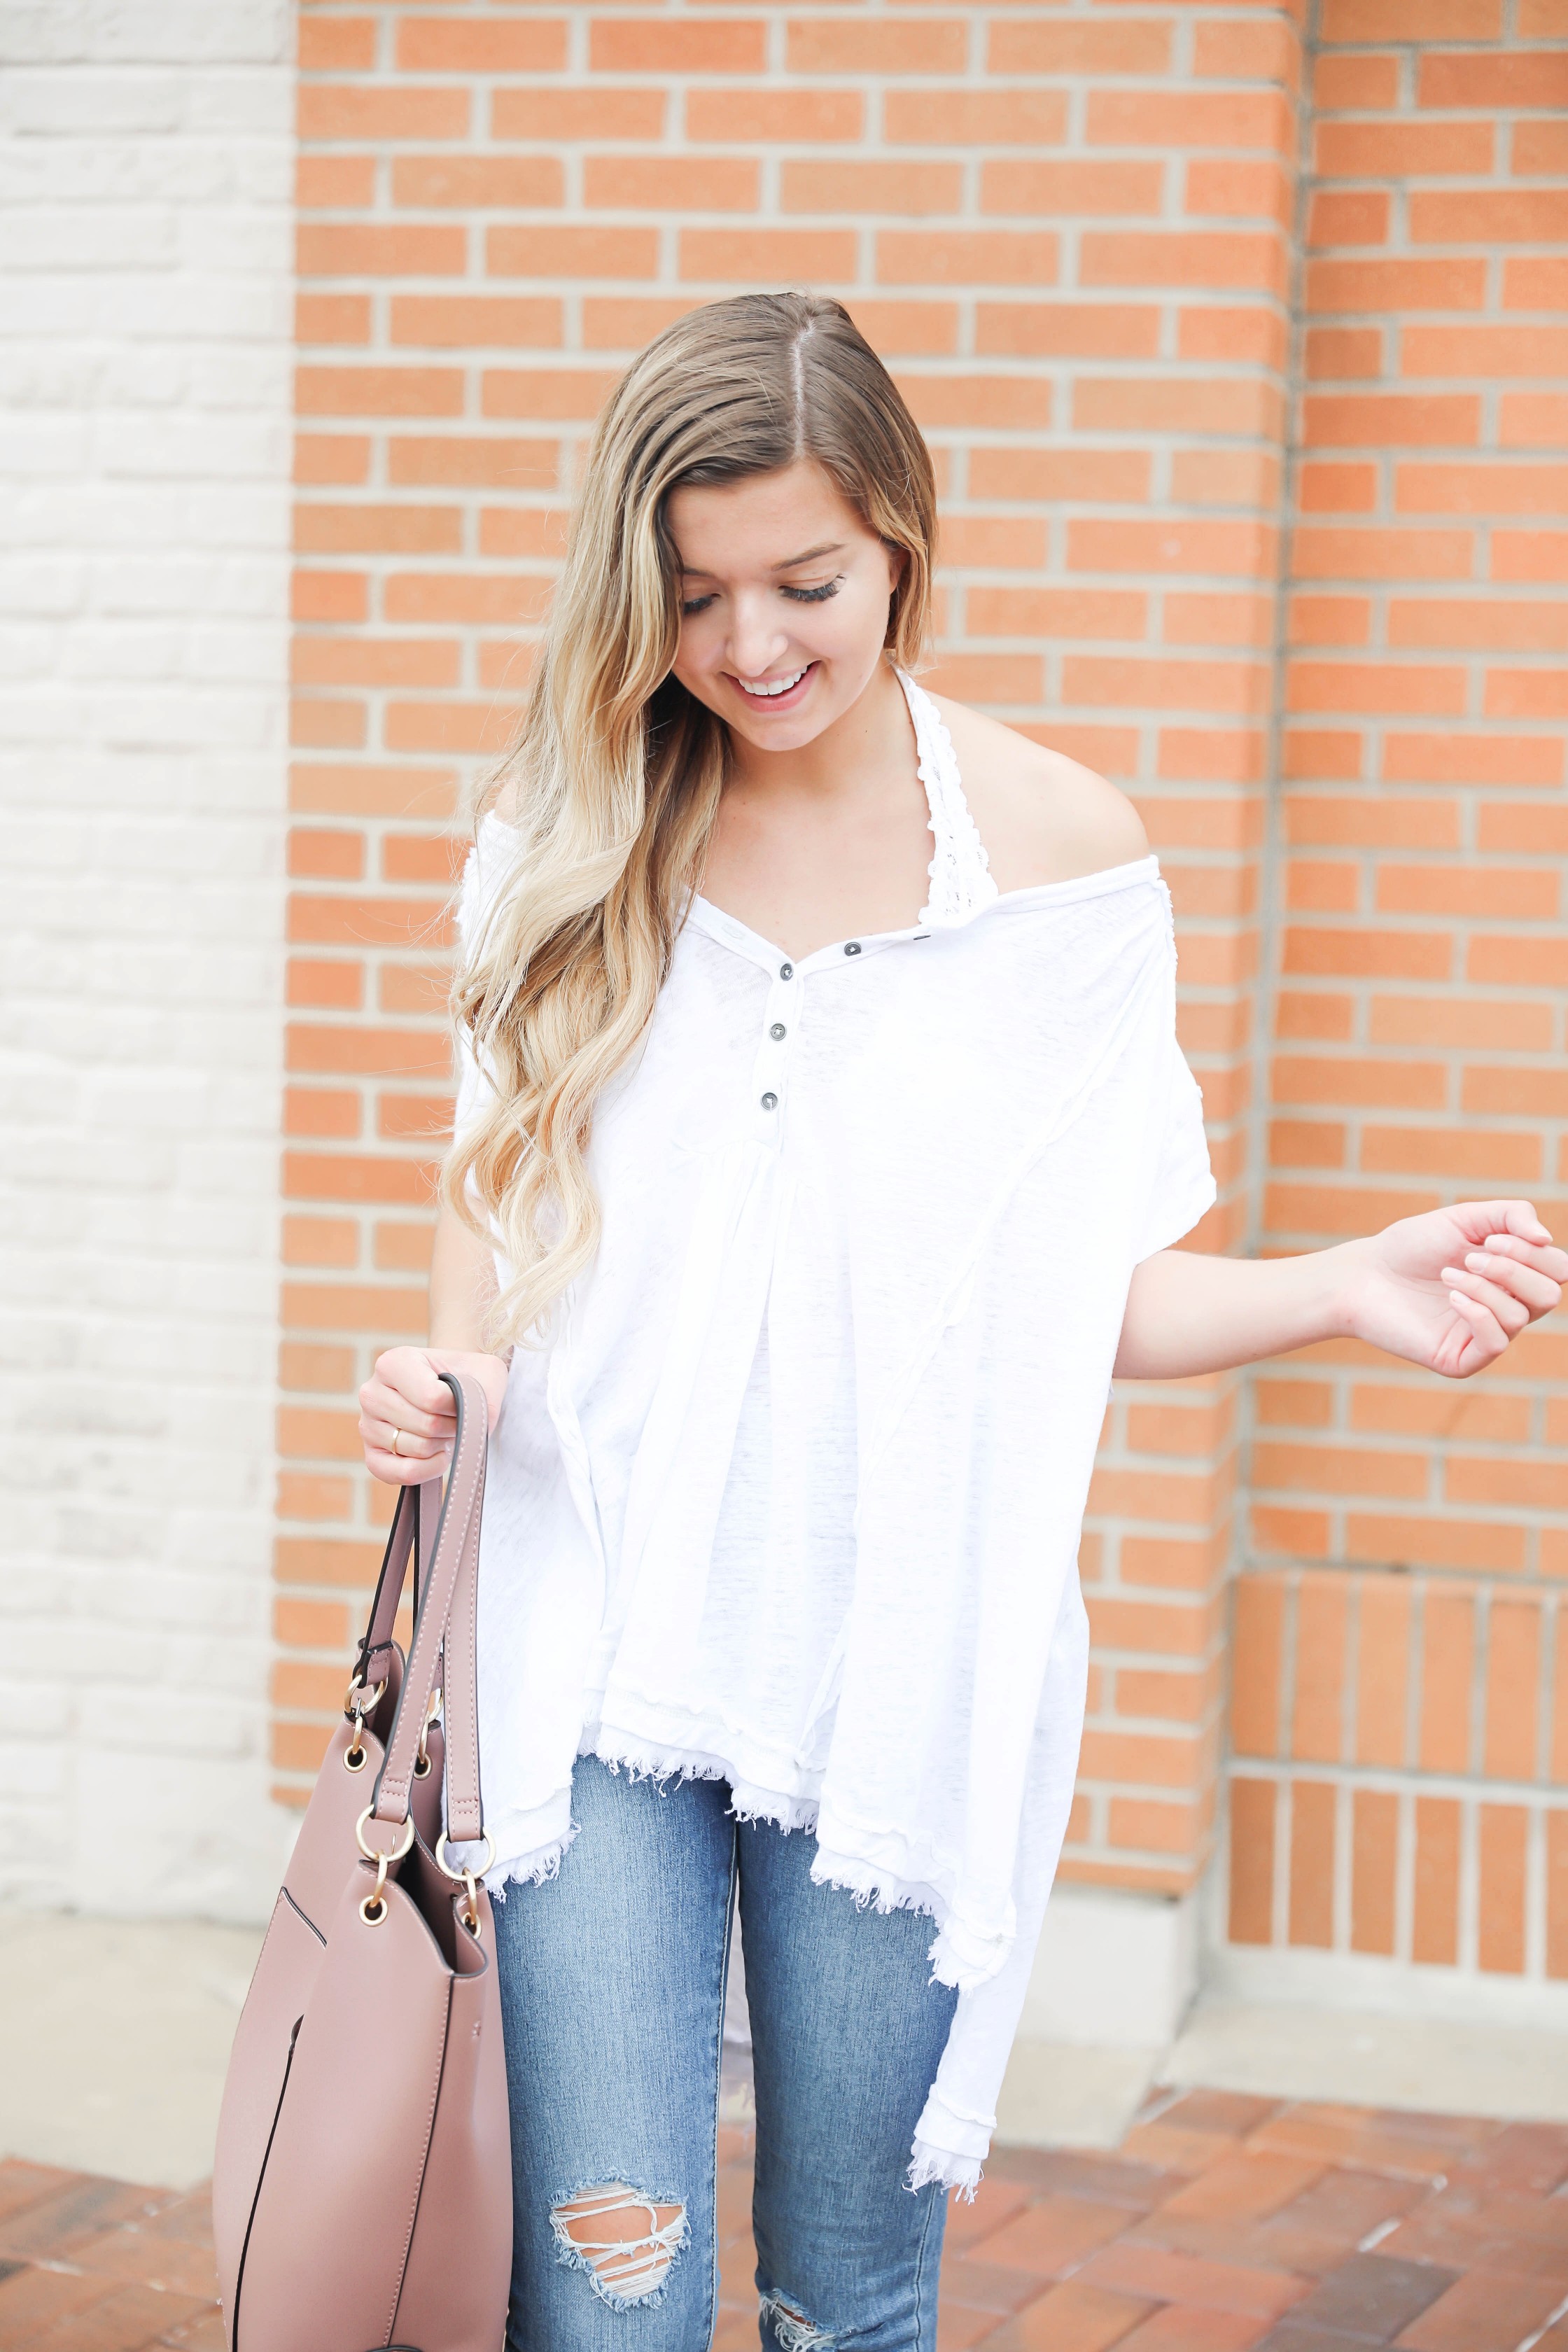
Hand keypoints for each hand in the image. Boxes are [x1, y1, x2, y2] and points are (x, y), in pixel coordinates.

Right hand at [358, 1346, 510, 1484]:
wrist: (450, 1390)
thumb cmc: (465, 1377)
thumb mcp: (486, 1372)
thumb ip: (487, 1395)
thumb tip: (470, 1430)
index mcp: (393, 1363)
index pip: (431, 1397)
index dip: (458, 1406)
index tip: (463, 1398)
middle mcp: (372, 1393)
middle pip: (426, 1425)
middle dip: (452, 1426)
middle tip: (455, 1418)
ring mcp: (367, 1426)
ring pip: (418, 1448)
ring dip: (442, 1444)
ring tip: (443, 1430)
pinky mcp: (372, 1456)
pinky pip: (402, 1474)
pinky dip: (428, 1470)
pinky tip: (438, 1455)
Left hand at [1343, 1200, 1566, 1378]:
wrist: (1363, 1274)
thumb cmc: (1411, 1246)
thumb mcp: (1465, 1218)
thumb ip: (1511, 1215)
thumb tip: (1545, 1239)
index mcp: (1513, 1276)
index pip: (1557, 1269)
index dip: (1532, 1251)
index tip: (1491, 1238)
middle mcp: (1506, 1307)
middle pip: (1549, 1294)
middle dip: (1513, 1269)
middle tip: (1472, 1257)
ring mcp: (1485, 1336)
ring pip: (1522, 1316)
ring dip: (1485, 1287)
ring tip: (1449, 1274)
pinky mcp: (1463, 1358)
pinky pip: (1496, 1342)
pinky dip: (1478, 1312)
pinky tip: (1452, 1297)